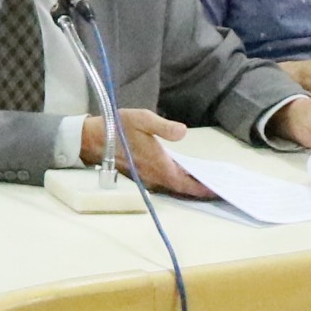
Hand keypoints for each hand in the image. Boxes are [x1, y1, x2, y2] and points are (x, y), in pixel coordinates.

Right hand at [76, 107, 211, 197]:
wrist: (92, 138)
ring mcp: (148, 178)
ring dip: (189, 186)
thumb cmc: (118, 126)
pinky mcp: (142, 175)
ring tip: (206, 182)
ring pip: (173, 186)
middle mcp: (155, 177)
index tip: (219, 190)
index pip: (187, 183)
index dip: (203, 188)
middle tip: (218, 188)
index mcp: (160, 166)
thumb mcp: (142, 119)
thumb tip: (183, 132)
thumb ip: (164, 127)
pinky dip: (177, 181)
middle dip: (200, 189)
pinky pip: (165, 182)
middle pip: (182, 188)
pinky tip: (184, 174)